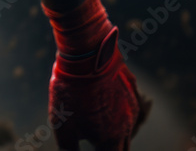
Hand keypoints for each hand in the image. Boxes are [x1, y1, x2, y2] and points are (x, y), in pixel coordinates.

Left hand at [48, 27, 151, 149]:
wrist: (86, 54)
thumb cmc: (71, 92)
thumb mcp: (62, 125)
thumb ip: (68, 149)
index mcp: (111, 139)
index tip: (92, 148)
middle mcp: (127, 126)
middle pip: (122, 149)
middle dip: (111, 149)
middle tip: (97, 142)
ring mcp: (132, 107)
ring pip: (128, 129)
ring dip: (116, 134)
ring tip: (102, 130)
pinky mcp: (132, 90)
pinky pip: (130, 108)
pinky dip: (121, 114)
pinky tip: (109, 107)